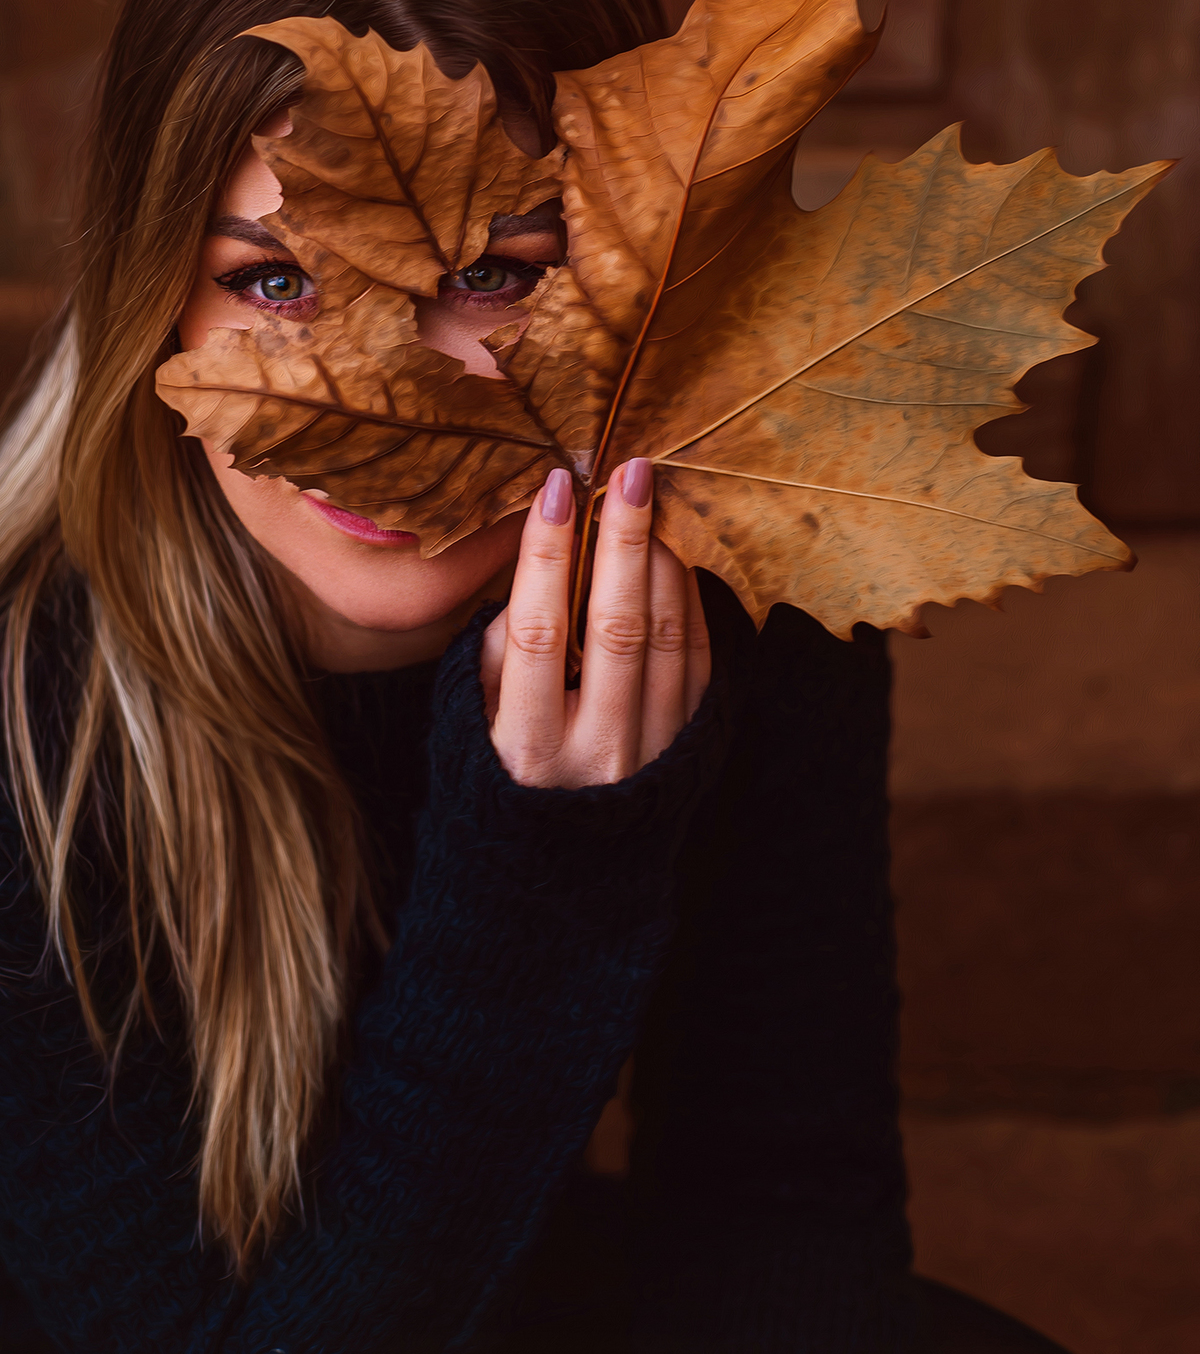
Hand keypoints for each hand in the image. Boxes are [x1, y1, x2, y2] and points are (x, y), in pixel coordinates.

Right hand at [481, 459, 710, 787]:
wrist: (566, 878)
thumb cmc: (503, 782)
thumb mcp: (473, 728)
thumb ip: (494, 653)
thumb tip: (535, 569)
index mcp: (528, 749)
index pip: (537, 631)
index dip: (546, 555)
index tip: (555, 491)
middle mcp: (598, 754)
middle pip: (616, 626)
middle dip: (622, 541)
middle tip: (629, 476)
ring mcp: (652, 753)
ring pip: (668, 639)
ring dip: (660, 563)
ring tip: (647, 508)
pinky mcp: (690, 749)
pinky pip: (700, 662)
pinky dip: (690, 604)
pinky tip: (672, 562)